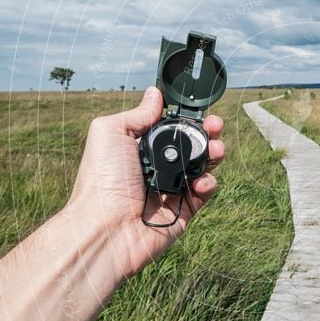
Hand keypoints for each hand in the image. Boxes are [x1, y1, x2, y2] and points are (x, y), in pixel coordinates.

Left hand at [67, 86, 224, 277]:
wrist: (106, 226)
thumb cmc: (102, 179)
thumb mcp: (110, 132)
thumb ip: (137, 113)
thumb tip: (155, 94)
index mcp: (139, 148)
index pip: (171, 128)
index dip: (188, 118)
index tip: (201, 111)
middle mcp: (156, 168)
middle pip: (191, 146)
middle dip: (207, 133)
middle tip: (216, 126)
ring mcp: (171, 190)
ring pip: (202, 167)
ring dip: (213, 154)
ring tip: (217, 149)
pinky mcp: (183, 211)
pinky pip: (204, 194)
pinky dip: (208, 184)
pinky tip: (200, 181)